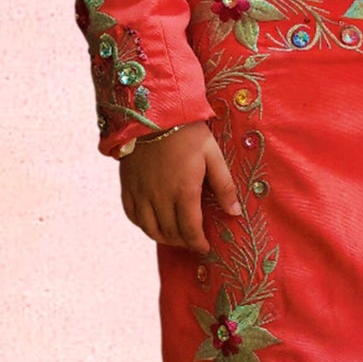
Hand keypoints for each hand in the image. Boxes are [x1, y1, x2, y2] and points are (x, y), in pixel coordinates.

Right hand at [119, 121, 241, 252]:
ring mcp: (141, 193)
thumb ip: (224, 185)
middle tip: (193, 242)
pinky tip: (153, 223)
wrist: (153, 113)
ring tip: (175, 237)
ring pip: (150, 229)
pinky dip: (143, 225)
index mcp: (183, 190)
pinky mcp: (128, 186)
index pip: (190, 230)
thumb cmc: (187, 132)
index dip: (198, 243)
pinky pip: (132, 215)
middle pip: (170, 233)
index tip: (205, 247)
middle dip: (184, 242)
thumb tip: (234, 212)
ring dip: (164, 237)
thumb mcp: (212, 155)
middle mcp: (160, 197)